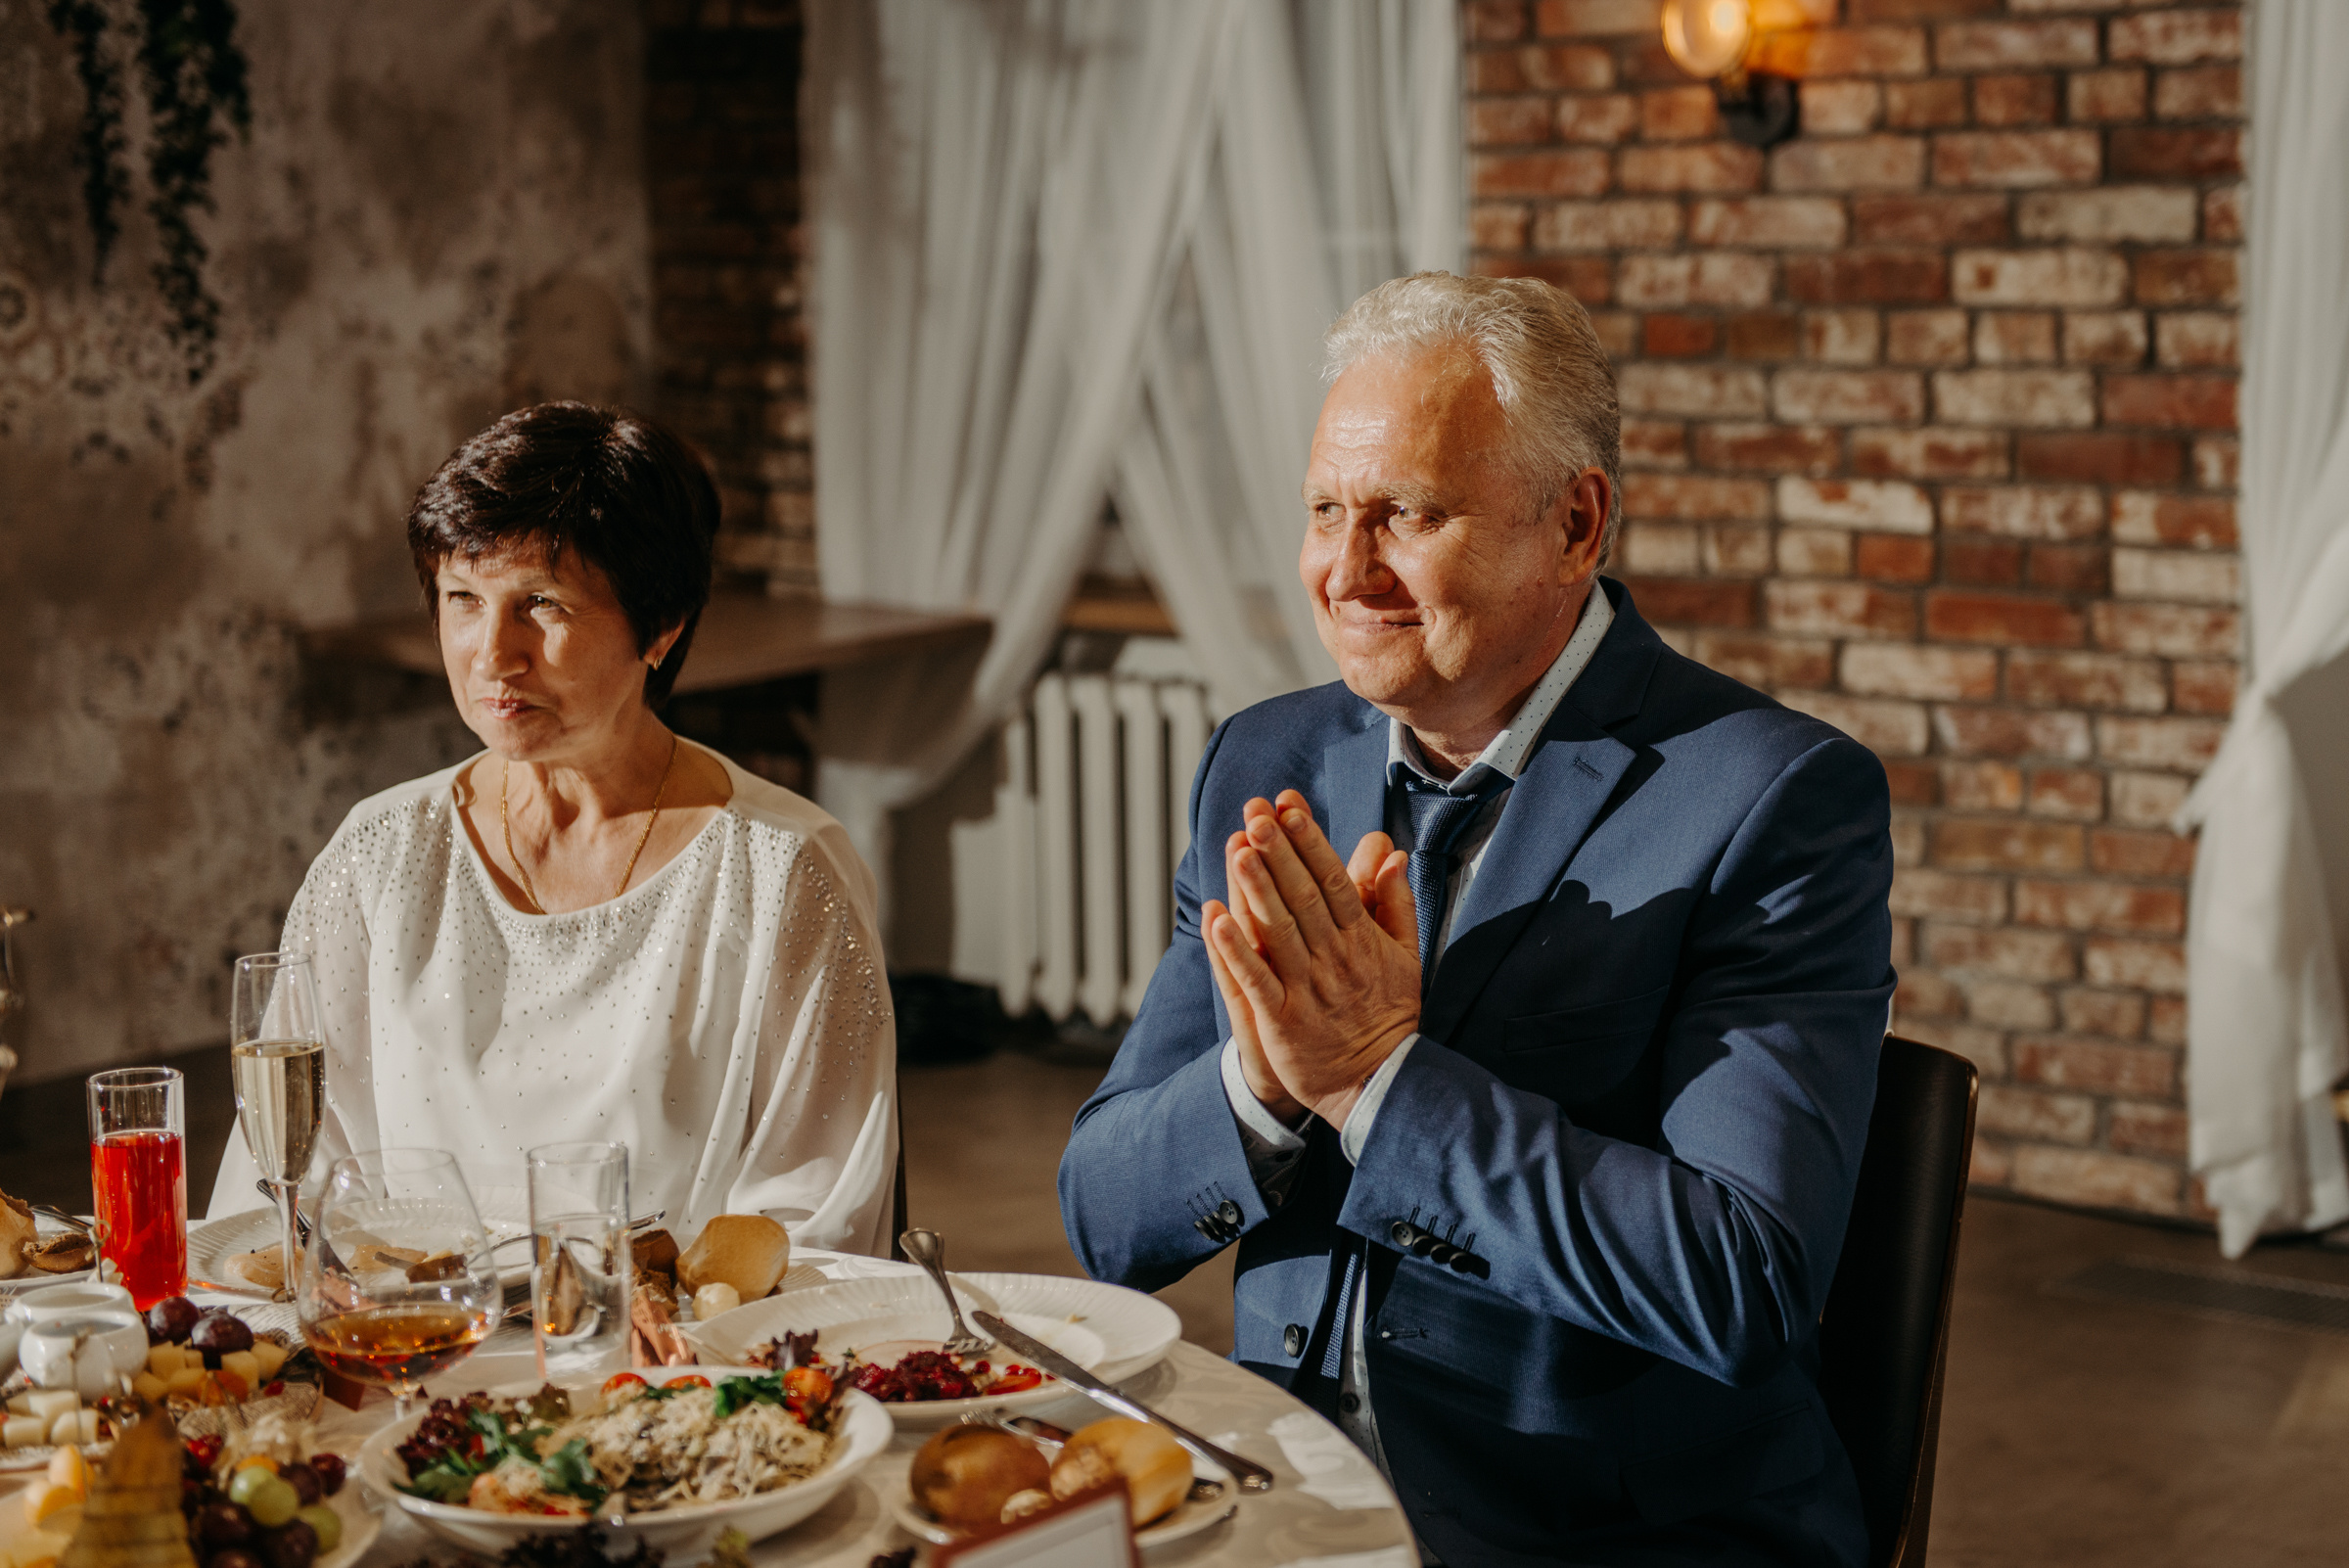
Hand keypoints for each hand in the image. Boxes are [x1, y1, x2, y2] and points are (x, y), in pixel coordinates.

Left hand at [1201, 790, 1418, 1128]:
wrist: (1378, 1085)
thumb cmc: (1387, 1015)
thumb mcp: (1406, 957)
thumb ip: (1396, 904)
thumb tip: (1391, 854)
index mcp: (1362, 940)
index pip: (1335, 881)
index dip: (1311, 842)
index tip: (1290, 807)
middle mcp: (1335, 960)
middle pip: (1303, 898)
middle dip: (1279, 853)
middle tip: (1256, 814)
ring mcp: (1308, 991)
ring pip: (1279, 933)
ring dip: (1256, 890)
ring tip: (1237, 849)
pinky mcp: (1284, 1022)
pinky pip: (1258, 982)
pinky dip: (1238, 951)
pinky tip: (1217, 920)